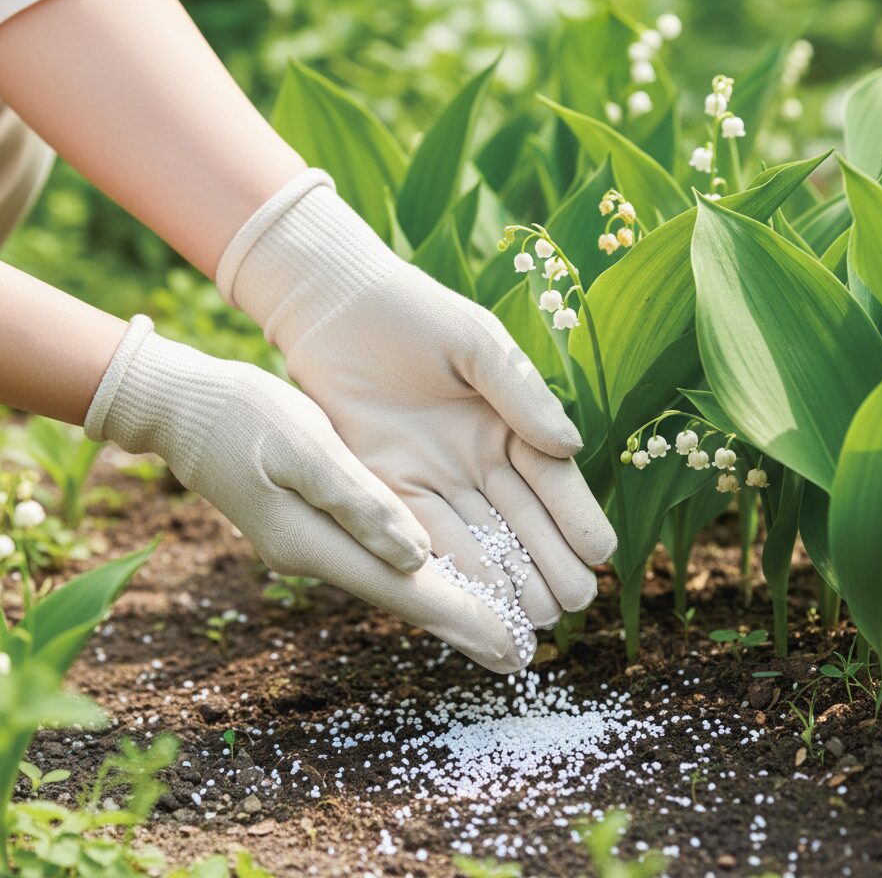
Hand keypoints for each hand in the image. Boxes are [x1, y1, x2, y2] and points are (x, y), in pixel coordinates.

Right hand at [85, 317, 525, 670]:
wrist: (182, 409)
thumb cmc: (244, 415)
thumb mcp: (306, 446)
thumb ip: (359, 501)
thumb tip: (416, 556)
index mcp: (316, 540)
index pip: (402, 589)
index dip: (460, 618)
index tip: (510, 645)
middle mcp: (315, 555)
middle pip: (401, 597)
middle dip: (460, 624)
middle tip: (518, 653)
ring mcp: (309, 543)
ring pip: (390, 581)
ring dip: (442, 601)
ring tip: (495, 618)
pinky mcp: (310, 524)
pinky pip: (374, 558)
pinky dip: (416, 571)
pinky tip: (442, 570)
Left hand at [217, 170, 616, 643]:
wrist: (338, 308)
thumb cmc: (416, 314)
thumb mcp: (479, 345)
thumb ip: (522, 394)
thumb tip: (573, 448)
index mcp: (509, 422)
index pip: (551, 478)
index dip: (576, 514)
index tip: (601, 551)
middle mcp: (477, 458)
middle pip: (521, 518)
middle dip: (549, 560)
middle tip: (573, 602)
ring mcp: (435, 476)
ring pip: (480, 536)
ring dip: (506, 577)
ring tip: (534, 616)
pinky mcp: (388, 486)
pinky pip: (426, 533)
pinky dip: (452, 566)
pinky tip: (475, 597)